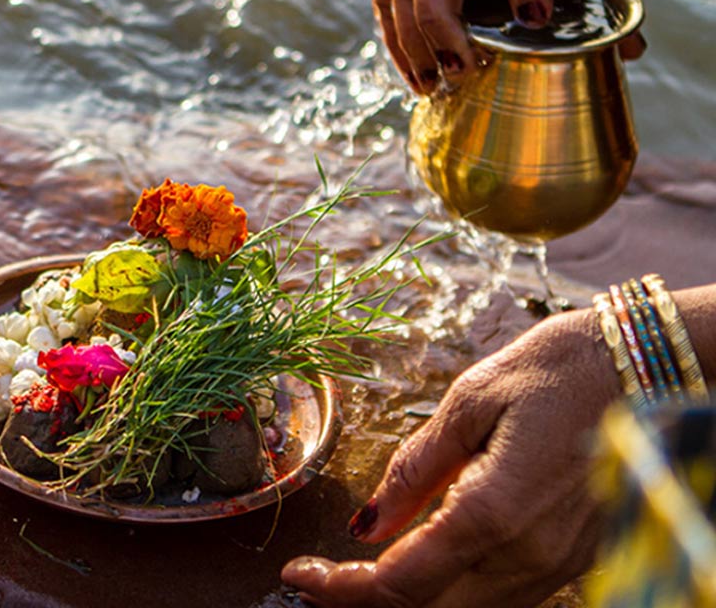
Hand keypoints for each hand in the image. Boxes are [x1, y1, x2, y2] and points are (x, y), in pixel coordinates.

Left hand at [282, 308, 623, 606]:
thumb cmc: (557, 369)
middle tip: (324, 577)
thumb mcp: (470, 402)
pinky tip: (426, 556)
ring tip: (362, 570)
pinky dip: (456, 588)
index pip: (401, 583)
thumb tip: (369, 522)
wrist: (648, 365)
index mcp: (495, 513)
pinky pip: (505, 596)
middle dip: (369, 602)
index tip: (300, 576)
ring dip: (412, 599)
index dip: (342, 589)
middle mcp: (530, 555)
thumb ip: (416, 470)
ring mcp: (560, 565)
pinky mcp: (577, 559)